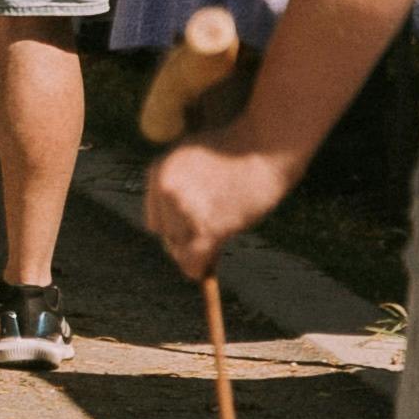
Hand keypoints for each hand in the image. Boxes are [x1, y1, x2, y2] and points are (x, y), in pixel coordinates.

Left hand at [146, 134, 300, 282]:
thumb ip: (181, 186)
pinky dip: (198, 269)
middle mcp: (166, 189)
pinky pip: (194, 260)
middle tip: (208, 236)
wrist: (264, 146)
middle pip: (166, 234)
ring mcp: (185, 208)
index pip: (154, 217)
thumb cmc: (236, 150)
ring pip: (181, 248)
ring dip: (198, 248)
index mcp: (158, 170)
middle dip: (185, 237)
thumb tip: (182, 226)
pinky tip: (204, 272)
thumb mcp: (194, 158)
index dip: (173, 226)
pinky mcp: (208, 226)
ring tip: (220, 236)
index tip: (188, 232)